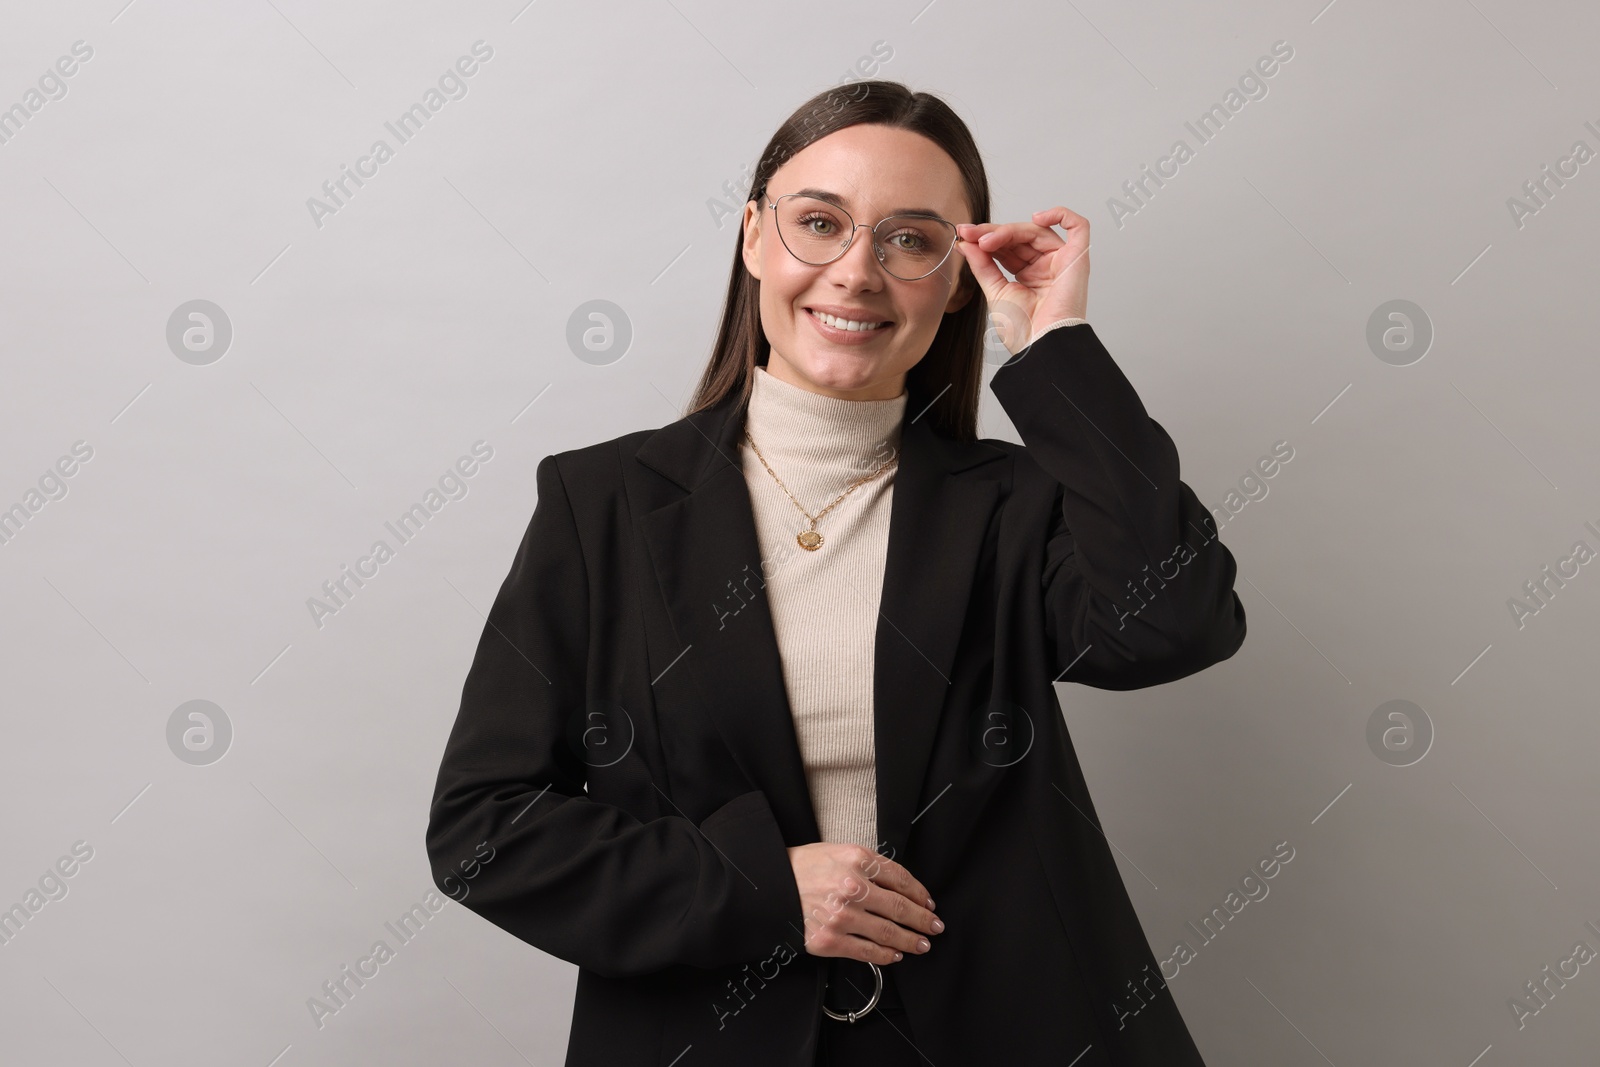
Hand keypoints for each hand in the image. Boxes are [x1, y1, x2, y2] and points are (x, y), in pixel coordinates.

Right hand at [787, 842, 943, 965]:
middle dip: (923, 920)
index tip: (928, 903)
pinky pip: (867, 952)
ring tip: (921, 944)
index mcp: (857, 860)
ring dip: (910, 941)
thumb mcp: (837, 851)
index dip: (920, 893)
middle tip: (934, 926)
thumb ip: (868, 865)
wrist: (769, 885)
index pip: (900, 878)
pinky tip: (895, 955)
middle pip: (900, 907)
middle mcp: (852, 888)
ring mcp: (841, 916)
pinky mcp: (829, 941)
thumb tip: (899, 886)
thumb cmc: (802, 867)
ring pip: (888, 933)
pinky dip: (886, 955)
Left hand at [955, 206, 1089, 354]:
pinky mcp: (1078, 258)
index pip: (1007, 248)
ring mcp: (1062, 261)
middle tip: (970, 234)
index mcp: (1029, 276)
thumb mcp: (995, 292)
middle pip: (1020, 237)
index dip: (986, 239)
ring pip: (1037, 230)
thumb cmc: (1024, 331)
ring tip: (986, 239)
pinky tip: (1037, 217)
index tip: (963, 237)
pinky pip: (1078, 227)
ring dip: (1009, 230)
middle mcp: (1046, 266)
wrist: (1040, 346)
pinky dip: (1061, 215)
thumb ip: (982, 265)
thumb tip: (966, 243)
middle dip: (992, 232)